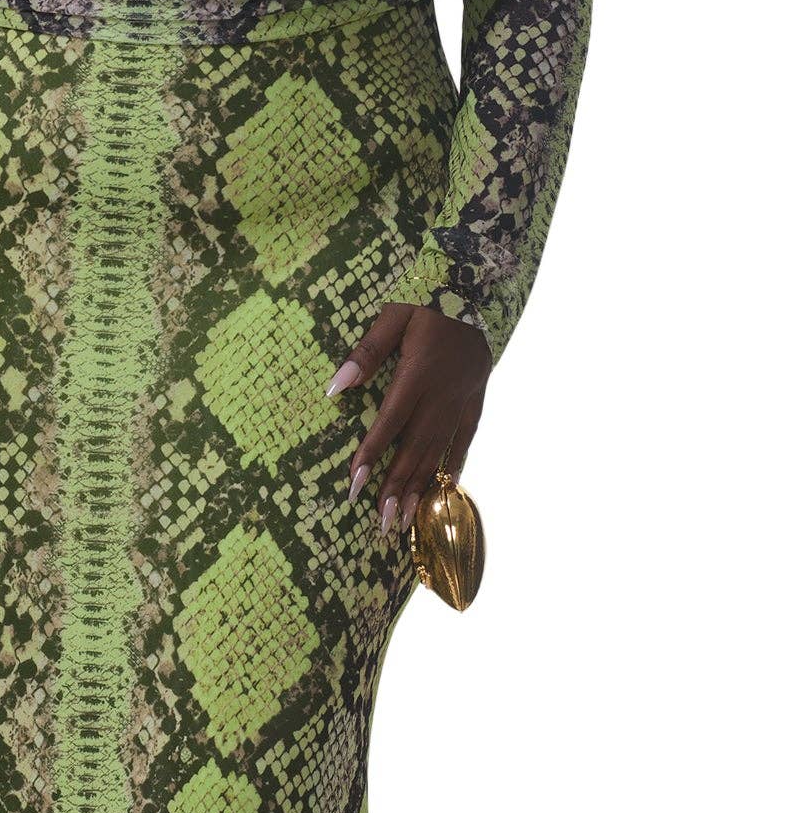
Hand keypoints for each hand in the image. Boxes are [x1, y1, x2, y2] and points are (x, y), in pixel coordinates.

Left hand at [329, 302, 488, 538]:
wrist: (476, 290)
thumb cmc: (426, 300)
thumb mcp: (392, 316)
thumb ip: (366, 353)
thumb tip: (335, 387)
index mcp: (417, 374)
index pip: (390, 423)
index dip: (373, 455)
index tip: (355, 485)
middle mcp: (441, 395)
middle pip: (415, 448)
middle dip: (397, 487)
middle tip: (383, 522)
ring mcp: (461, 400)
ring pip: (439, 451)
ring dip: (421, 486)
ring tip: (406, 519)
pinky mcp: (476, 400)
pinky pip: (465, 439)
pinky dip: (454, 464)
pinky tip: (445, 488)